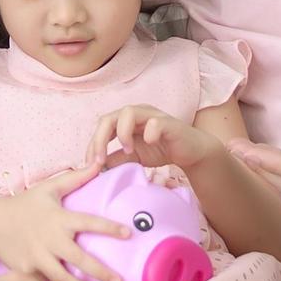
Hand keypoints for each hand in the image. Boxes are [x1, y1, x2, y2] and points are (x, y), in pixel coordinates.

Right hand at [0, 166, 132, 280]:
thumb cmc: (26, 205)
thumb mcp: (49, 188)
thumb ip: (76, 178)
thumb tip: (100, 161)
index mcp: (59, 218)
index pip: (88, 222)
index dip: (109, 228)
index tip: (129, 234)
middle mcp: (49, 239)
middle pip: (79, 259)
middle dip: (100, 272)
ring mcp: (37, 258)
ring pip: (63, 279)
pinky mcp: (27, 272)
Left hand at [86, 104, 221, 175]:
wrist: (190, 152)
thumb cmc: (161, 149)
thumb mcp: (133, 158)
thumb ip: (116, 159)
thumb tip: (96, 167)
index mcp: (125, 120)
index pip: (101, 127)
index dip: (92, 145)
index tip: (90, 166)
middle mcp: (136, 113)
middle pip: (108, 117)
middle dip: (99, 140)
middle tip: (99, 161)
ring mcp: (153, 115)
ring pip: (128, 112)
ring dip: (122, 133)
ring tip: (128, 150)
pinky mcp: (169, 123)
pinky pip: (155, 122)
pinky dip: (149, 133)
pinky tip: (150, 143)